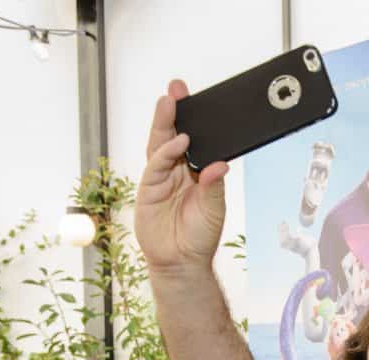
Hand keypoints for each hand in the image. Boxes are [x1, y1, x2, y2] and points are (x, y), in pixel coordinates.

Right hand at [135, 80, 229, 273]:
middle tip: (176, 89)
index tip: (195, 99)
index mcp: (193, 172)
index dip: (191, 120)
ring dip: (164, 124)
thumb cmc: (199, 235)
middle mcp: (176, 171)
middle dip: (173, 112)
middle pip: (172, 135)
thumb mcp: (214, 208)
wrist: (181, 262)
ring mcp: (160, 179)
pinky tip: (177, 142)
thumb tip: (220, 163)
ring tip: (171, 103)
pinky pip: (156, 166)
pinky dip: (166, 153)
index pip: (192, 141)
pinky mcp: (149, 190)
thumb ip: (214, 185)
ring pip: (160, 145)